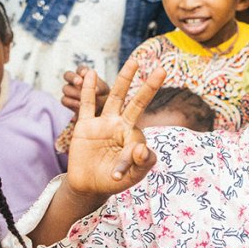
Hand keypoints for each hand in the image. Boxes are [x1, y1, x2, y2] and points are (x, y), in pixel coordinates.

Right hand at [62, 66, 109, 114]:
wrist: (101, 112)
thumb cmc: (103, 98)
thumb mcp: (105, 93)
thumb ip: (100, 90)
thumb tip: (96, 90)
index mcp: (85, 75)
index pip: (80, 69)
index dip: (81, 70)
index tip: (85, 73)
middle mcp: (75, 81)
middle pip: (68, 75)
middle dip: (73, 78)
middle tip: (80, 83)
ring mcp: (69, 91)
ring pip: (66, 88)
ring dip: (74, 92)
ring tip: (83, 98)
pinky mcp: (67, 101)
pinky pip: (65, 100)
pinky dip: (72, 103)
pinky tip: (79, 106)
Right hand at [66, 60, 165, 196]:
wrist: (89, 185)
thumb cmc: (115, 181)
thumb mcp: (132, 176)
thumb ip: (141, 164)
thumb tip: (142, 148)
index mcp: (134, 136)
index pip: (139, 135)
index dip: (134, 154)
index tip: (119, 173)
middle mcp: (121, 125)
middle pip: (136, 102)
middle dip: (149, 87)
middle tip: (162, 70)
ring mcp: (103, 123)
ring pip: (115, 97)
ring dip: (124, 79)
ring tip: (134, 61)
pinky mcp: (85, 126)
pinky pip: (87, 105)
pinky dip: (89, 90)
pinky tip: (91, 75)